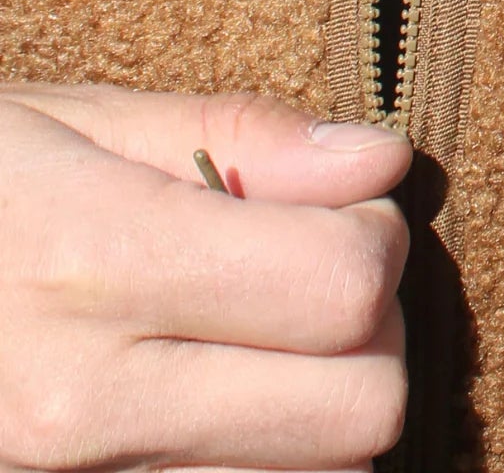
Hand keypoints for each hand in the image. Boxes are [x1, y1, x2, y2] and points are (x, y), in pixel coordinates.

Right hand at [0, 84, 410, 472]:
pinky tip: (220, 406)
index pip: (341, 289)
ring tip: (260, 345)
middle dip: (370, 335)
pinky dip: (257, 467)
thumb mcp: (68, 121)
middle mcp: (83, 405)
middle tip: (313, 278)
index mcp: (92, 263)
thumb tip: (378, 163)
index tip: (339, 208)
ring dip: (322, 414)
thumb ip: (239, 136)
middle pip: (355, 412)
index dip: (374, 239)